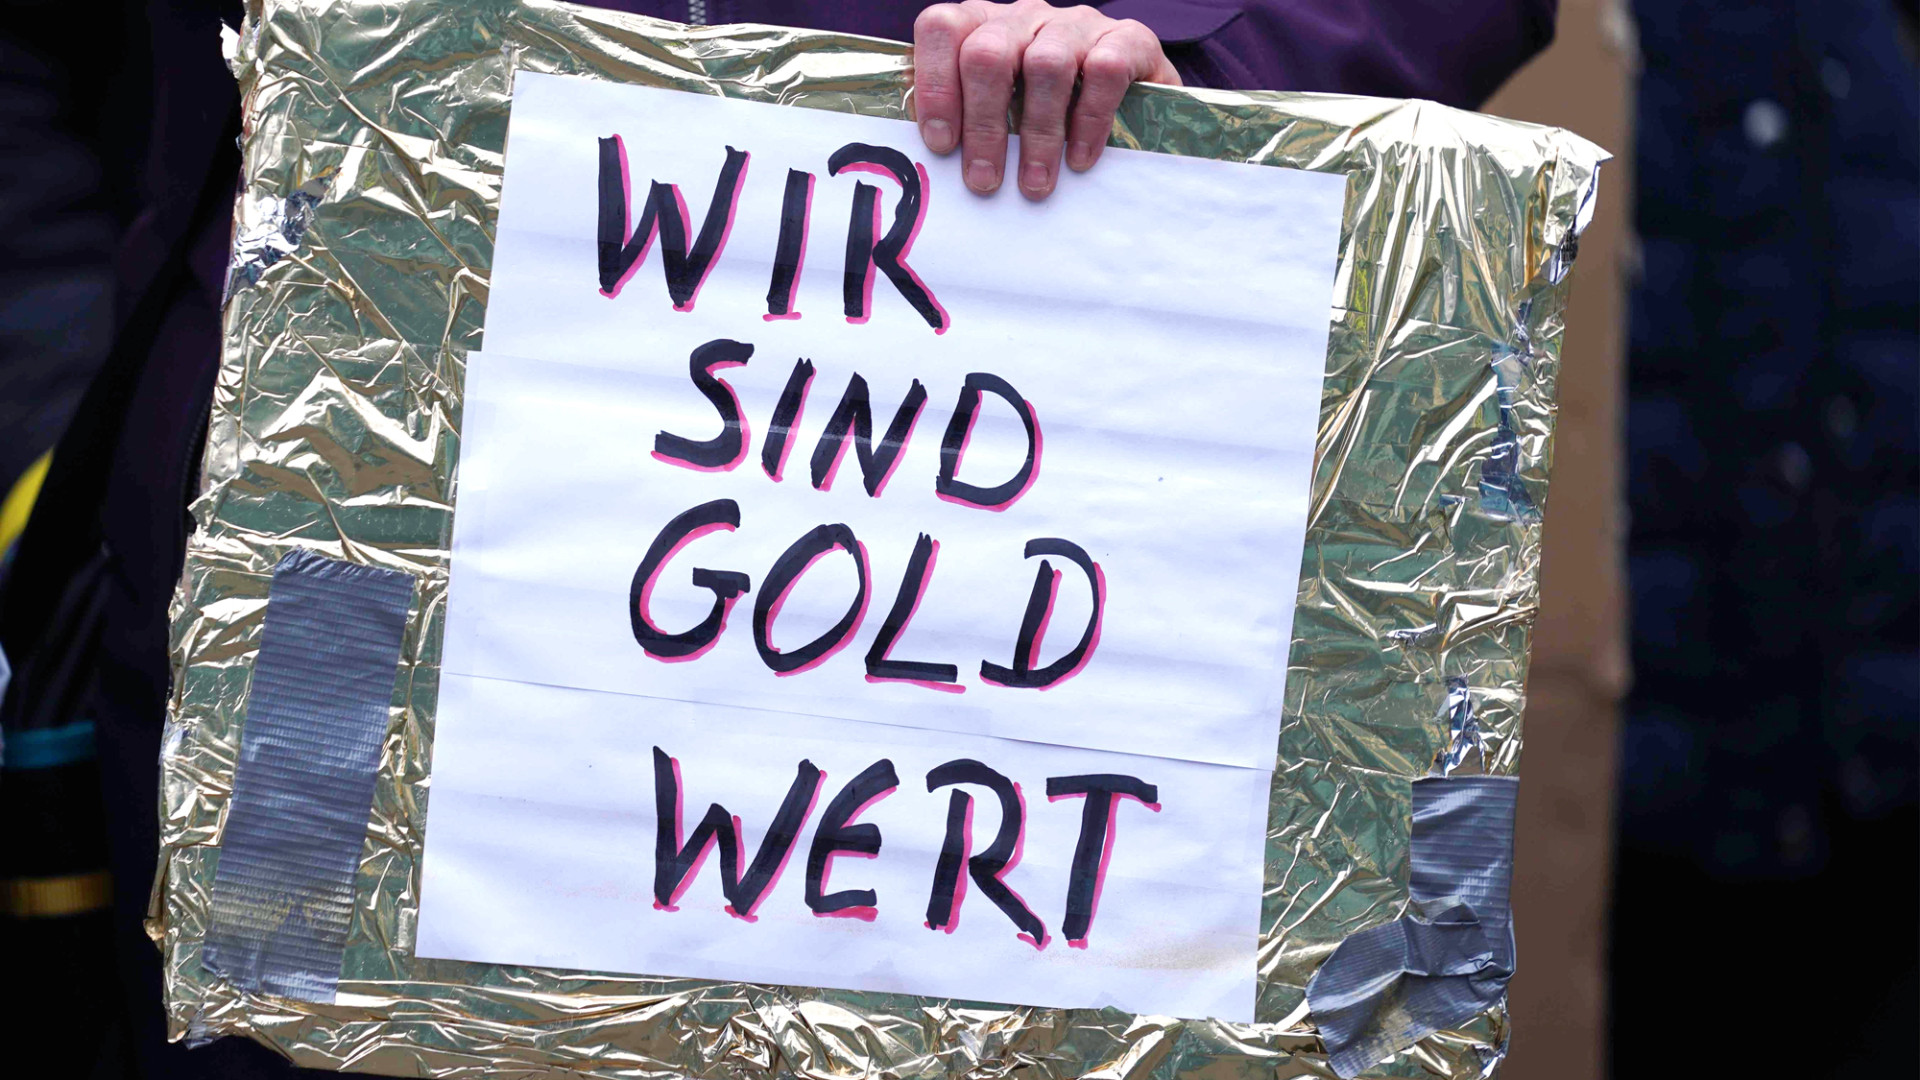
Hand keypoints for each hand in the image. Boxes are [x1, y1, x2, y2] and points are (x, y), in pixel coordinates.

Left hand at [913, 0, 1180, 199]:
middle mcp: (1026, 16)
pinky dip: (1089, 122)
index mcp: (983, 25)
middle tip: (984, 181)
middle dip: (983, 124)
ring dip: (1036, 133)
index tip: (942, 145)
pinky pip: (1104, 71)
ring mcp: (1077, 24)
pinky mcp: (1128, 39)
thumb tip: (934, 174)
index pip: (943, 29)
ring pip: (1045, 64)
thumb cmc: (1050, 119)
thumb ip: (966, 127)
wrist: (1139, 104)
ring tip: (1034, 184)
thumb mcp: (1002, 114)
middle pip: (989, 52)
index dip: (936, 85)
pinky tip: (1079, 160)